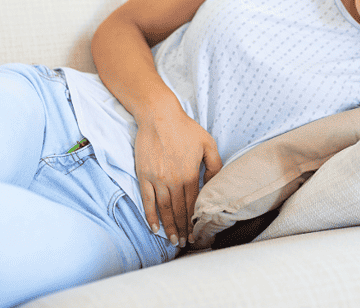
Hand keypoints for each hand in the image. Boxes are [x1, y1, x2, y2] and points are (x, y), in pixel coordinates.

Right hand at [134, 110, 221, 247]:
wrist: (159, 116)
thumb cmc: (185, 128)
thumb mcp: (208, 143)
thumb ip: (214, 165)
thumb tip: (214, 183)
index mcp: (190, 174)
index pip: (192, 205)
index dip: (194, 221)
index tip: (196, 233)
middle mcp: (173, 180)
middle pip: (178, 211)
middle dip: (182, 229)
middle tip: (185, 243)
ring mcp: (157, 179)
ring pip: (164, 209)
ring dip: (169, 227)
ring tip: (173, 240)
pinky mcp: (144, 175)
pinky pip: (147, 200)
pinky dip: (150, 216)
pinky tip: (154, 228)